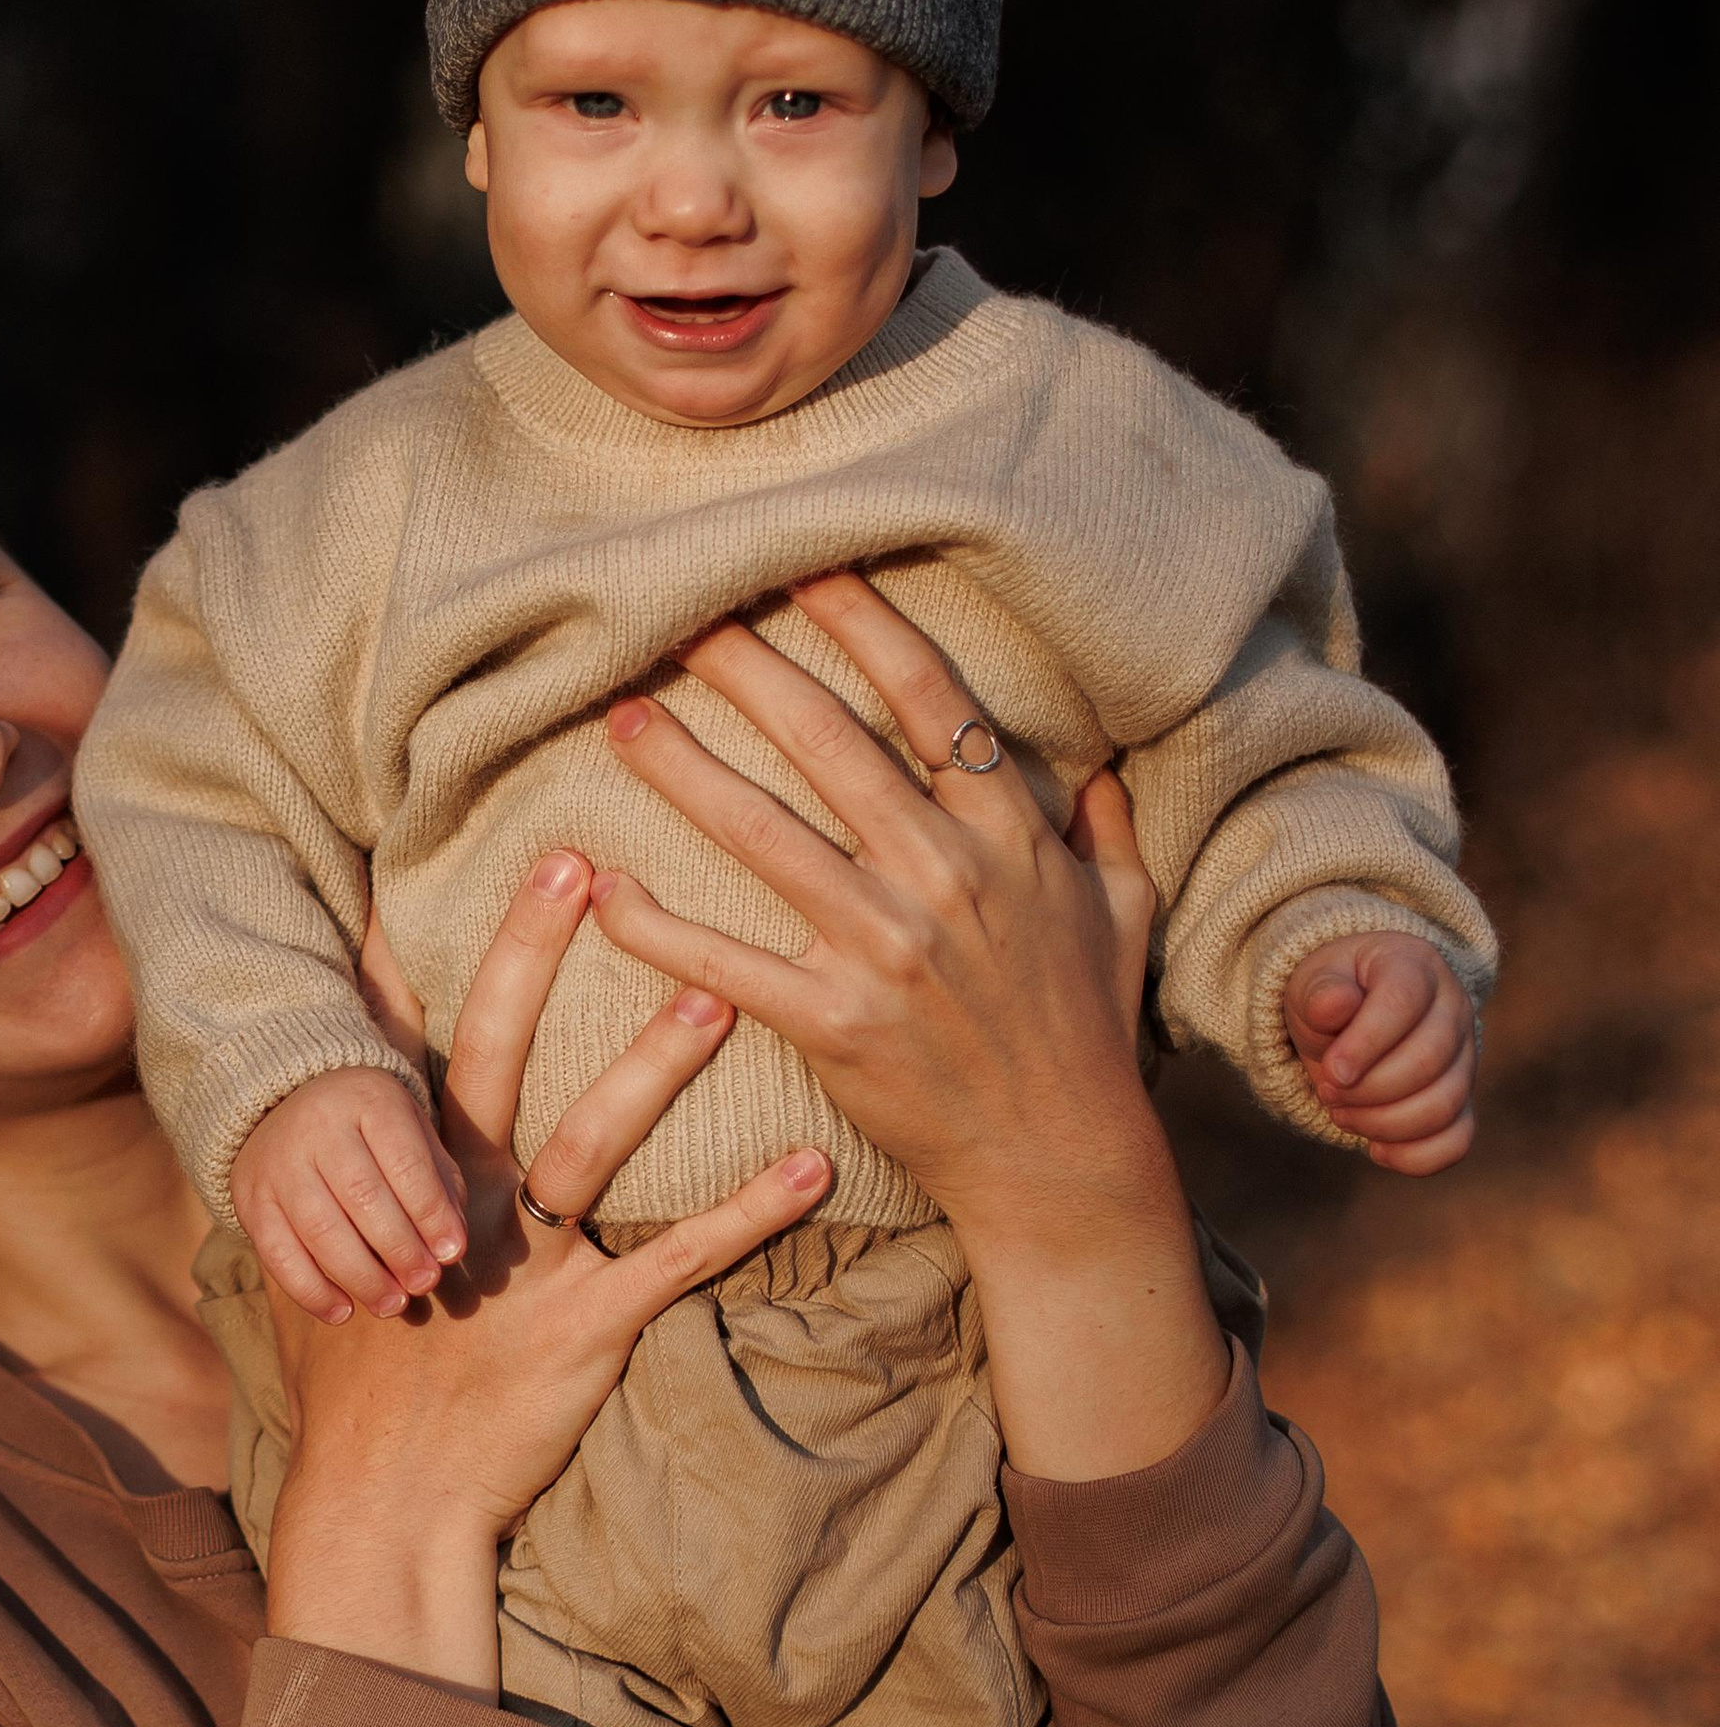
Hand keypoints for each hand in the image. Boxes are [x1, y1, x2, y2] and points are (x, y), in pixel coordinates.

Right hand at [231, 1066, 468, 1321]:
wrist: (290, 1109)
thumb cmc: (374, 1135)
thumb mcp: (415, 1137)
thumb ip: (441, 1187)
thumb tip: (451, 1250)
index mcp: (369, 1101)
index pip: (405, 1161)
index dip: (430, 1213)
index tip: (452, 1254)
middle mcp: (317, 1124)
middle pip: (362, 1196)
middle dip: (399, 1248)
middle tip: (424, 1283)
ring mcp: (278, 1162)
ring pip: (319, 1228)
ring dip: (360, 1276)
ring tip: (393, 1305)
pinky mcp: (251, 1199)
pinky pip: (277, 1253)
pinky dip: (311, 1290)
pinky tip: (343, 1312)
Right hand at [263, 851, 833, 1684]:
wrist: (385, 1503)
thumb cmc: (351, 1396)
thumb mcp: (308, 1287)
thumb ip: (317, 1210)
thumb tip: (273, 1156)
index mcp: (394, 1180)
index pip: (395, 1040)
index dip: (409, 949)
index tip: (427, 858)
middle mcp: (456, 1199)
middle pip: (492, 1052)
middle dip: (529, 951)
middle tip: (576, 863)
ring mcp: (522, 1260)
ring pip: (594, 1139)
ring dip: (656, 1063)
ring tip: (720, 993)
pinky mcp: (587, 1323)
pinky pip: (678, 1255)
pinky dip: (748, 1212)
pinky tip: (812, 1166)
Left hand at [588, 572, 1160, 1249]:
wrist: (1063, 1162)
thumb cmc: (1088, 1037)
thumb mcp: (1124, 914)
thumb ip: (1104, 828)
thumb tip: (1099, 762)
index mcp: (1009, 836)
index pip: (930, 701)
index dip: (863, 622)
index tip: (804, 564)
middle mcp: (946, 875)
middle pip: (830, 741)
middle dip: (748, 667)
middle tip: (680, 609)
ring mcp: (888, 947)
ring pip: (764, 832)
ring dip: (683, 768)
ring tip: (620, 715)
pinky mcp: (836, 1022)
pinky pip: (727, 963)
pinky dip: (659, 929)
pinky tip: (601, 890)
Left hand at [1283, 933, 1478, 1174]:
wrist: (1351, 1017)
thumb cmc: (1333, 995)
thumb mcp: (1313, 983)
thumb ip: (1320, 993)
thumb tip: (1336, 1006)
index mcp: (1415, 966)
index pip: (1403, 1002)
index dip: (1366, 1043)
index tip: (1331, 1071)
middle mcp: (1453, 1009)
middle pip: (1427, 1060)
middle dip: (1367, 1089)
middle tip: (1327, 1090)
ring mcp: (1464, 1058)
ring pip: (1443, 1105)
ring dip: (1382, 1123)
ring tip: (1342, 1113)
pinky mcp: (1462, 1101)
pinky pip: (1456, 1141)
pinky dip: (1414, 1156)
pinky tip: (1375, 1148)